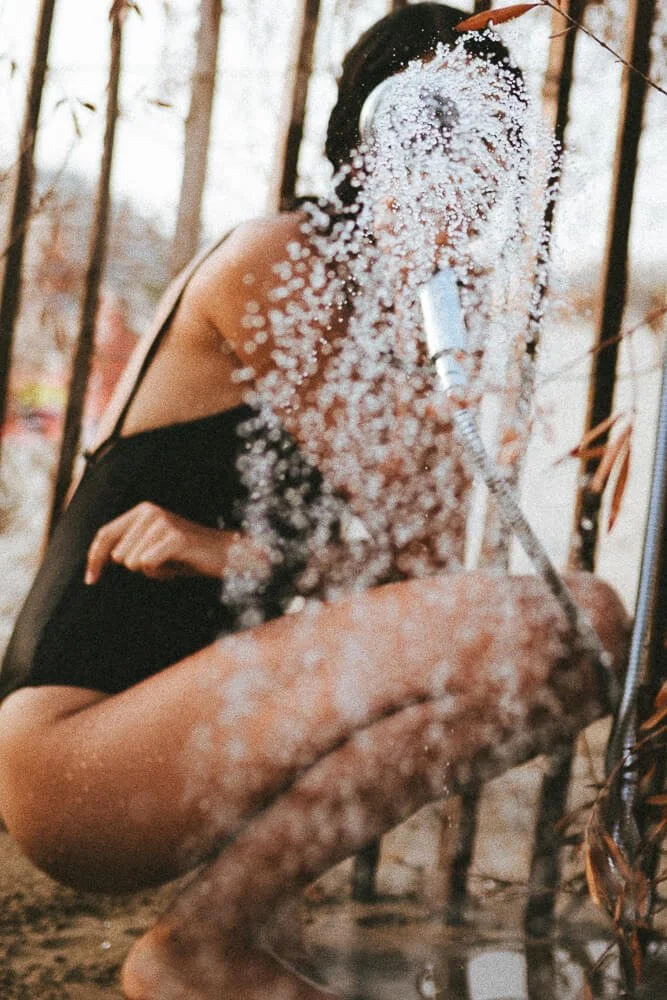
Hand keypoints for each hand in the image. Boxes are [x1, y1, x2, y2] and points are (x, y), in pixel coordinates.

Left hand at [85, 502, 271, 584]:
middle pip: (118, 555)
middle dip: (137, 568)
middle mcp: (149, 512)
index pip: (105, 535)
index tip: (90, 580)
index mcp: (142, 510)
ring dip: (151, 571)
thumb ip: (128, 547)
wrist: (225, 555)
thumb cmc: (187, 555)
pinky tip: (177, 566)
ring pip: (132, 562)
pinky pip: (148, 565)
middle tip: (163, 563)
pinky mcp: (173, 538)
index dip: (93, 559)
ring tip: (172, 563)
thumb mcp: (153, 547)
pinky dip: (161, 572)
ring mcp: (162, 523)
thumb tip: (101, 558)